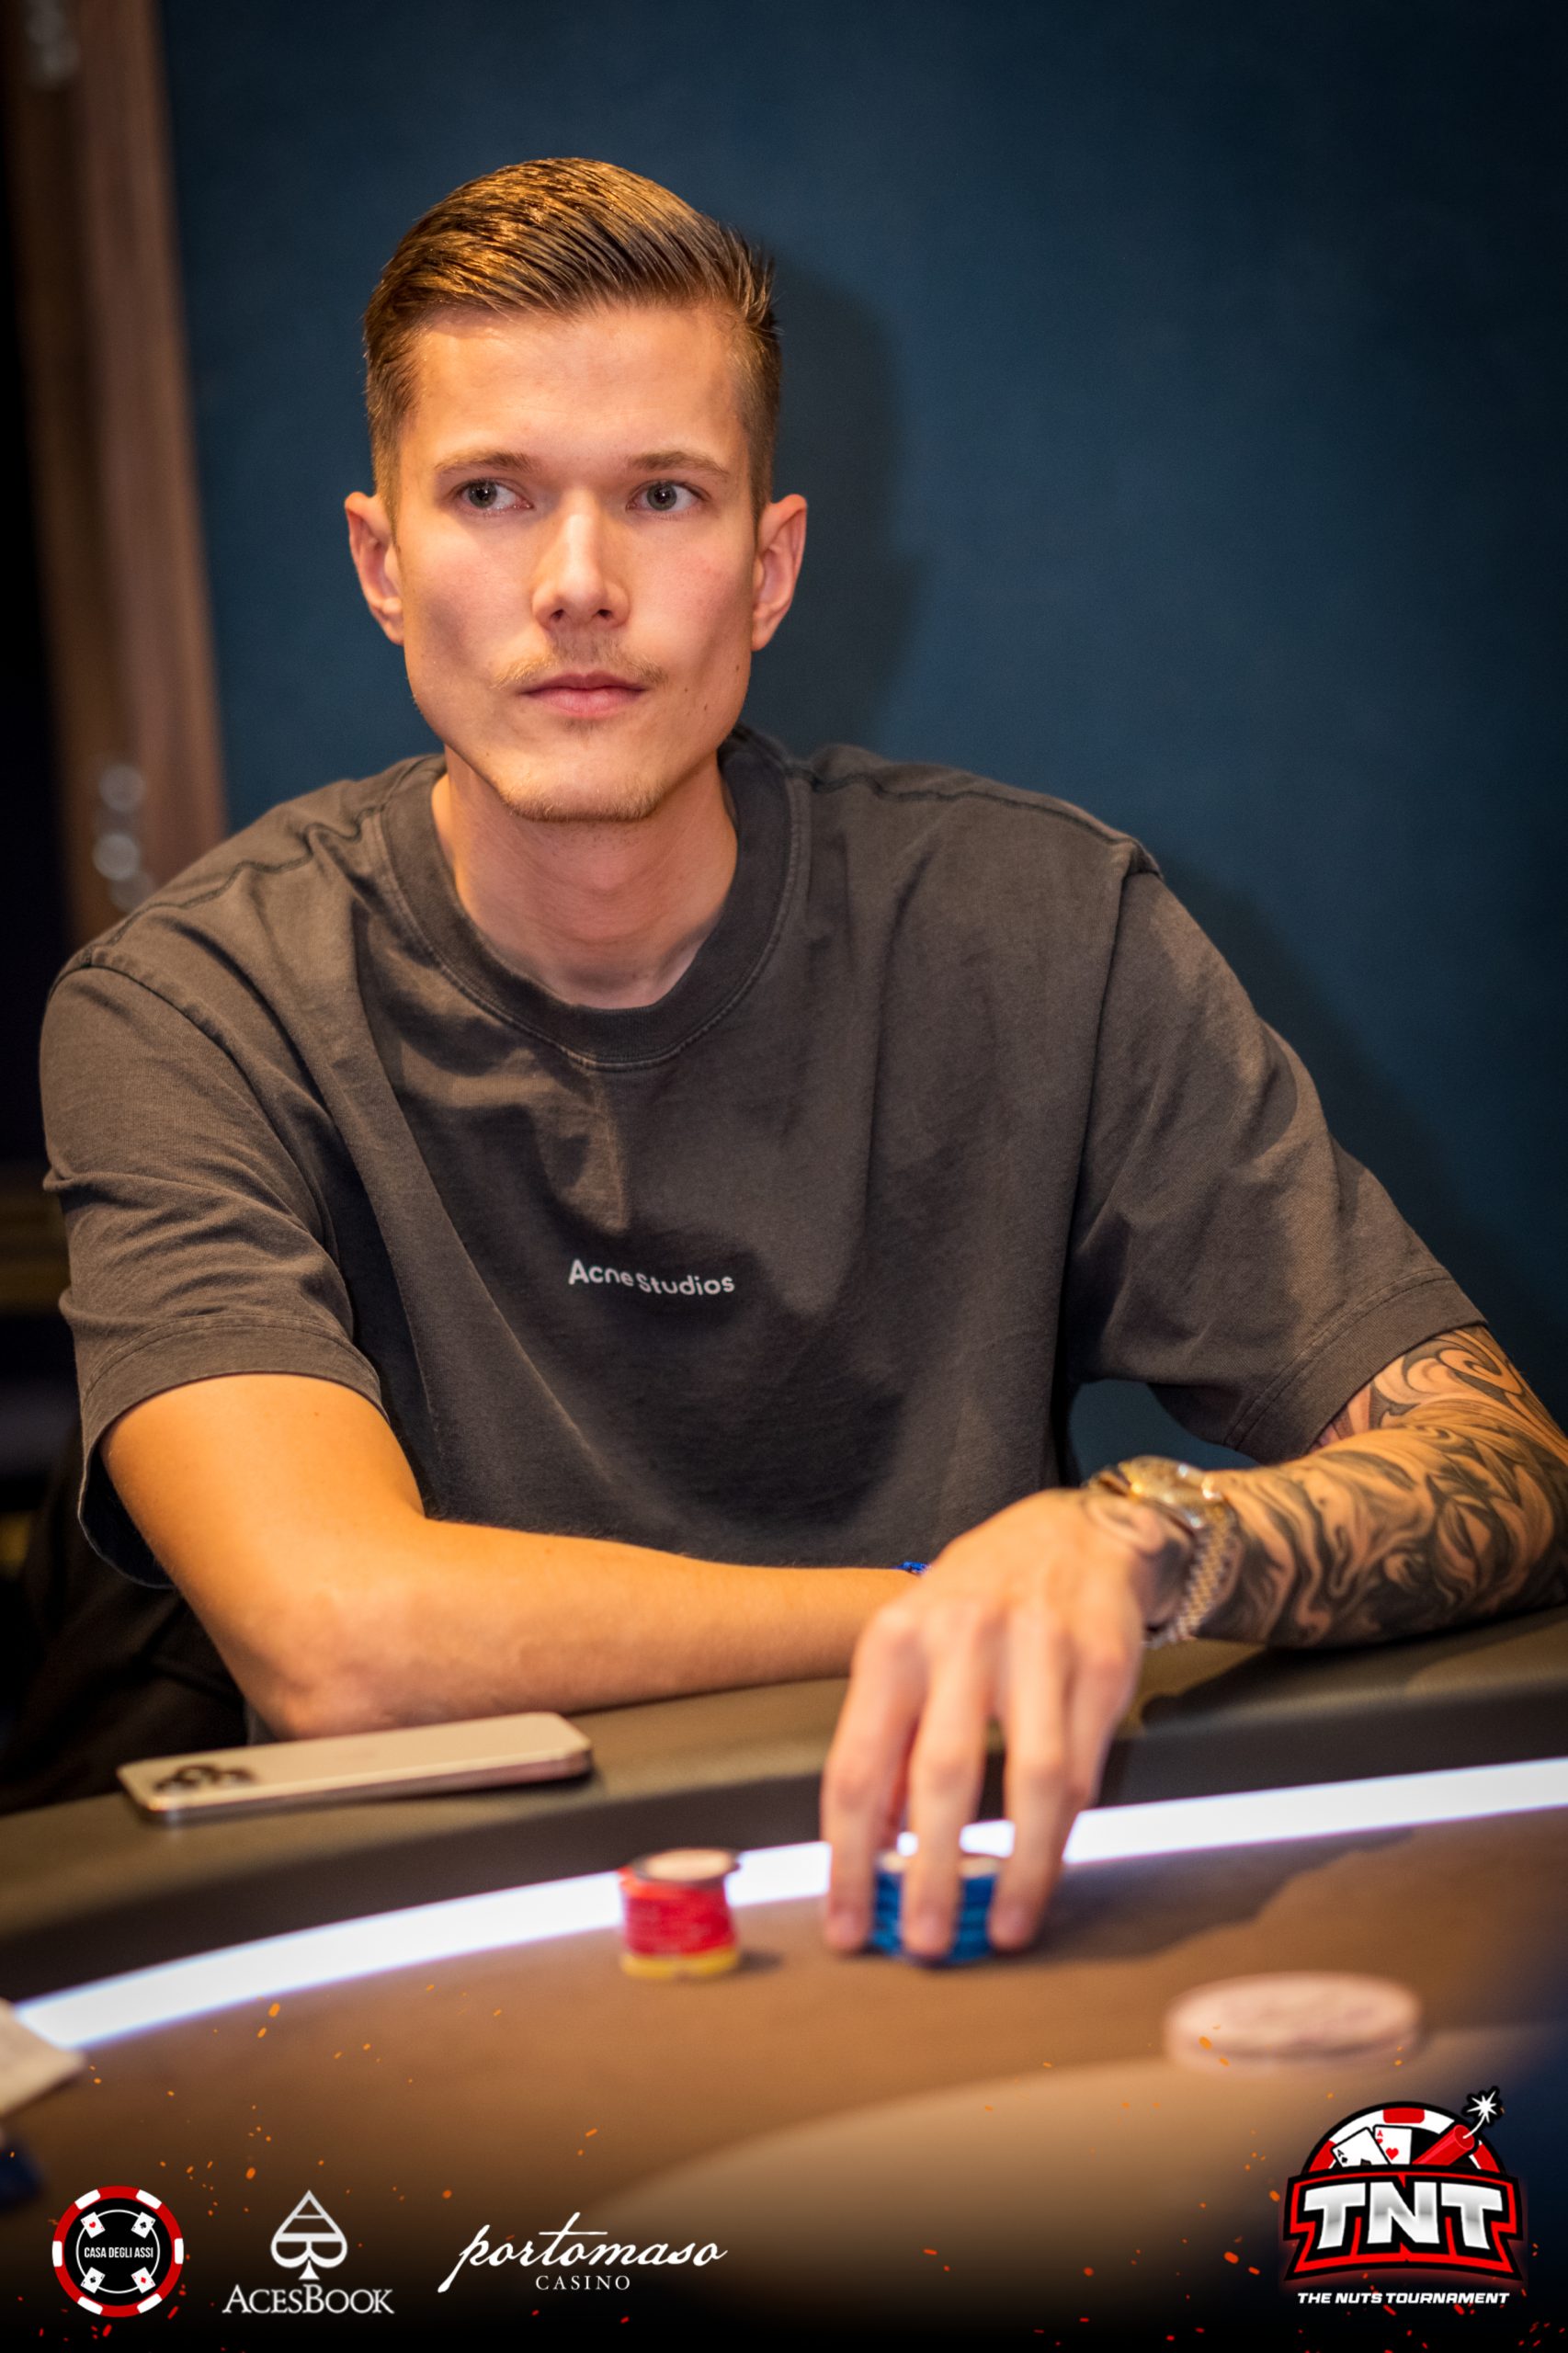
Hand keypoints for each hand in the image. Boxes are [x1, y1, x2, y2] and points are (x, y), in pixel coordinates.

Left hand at [820, 1486, 1186, 1958]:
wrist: (1070, 1533)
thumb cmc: (974, 1605)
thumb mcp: (908, 1650)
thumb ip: (887, 1741)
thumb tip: (868, 1848)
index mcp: (893, 1642)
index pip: (856, 1767)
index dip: (848, 1860)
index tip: (847, 1925)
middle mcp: (961, 1638)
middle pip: (941, 1776)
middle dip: (932, 1874)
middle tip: (925, 1942)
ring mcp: (1038, 1648)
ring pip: (1034, 1781)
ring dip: (1020, 1869)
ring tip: (1008, 1927)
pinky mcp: (1102, 1663)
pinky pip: (1086, 1765)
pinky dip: (1066, 1829)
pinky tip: (1048, 1866)